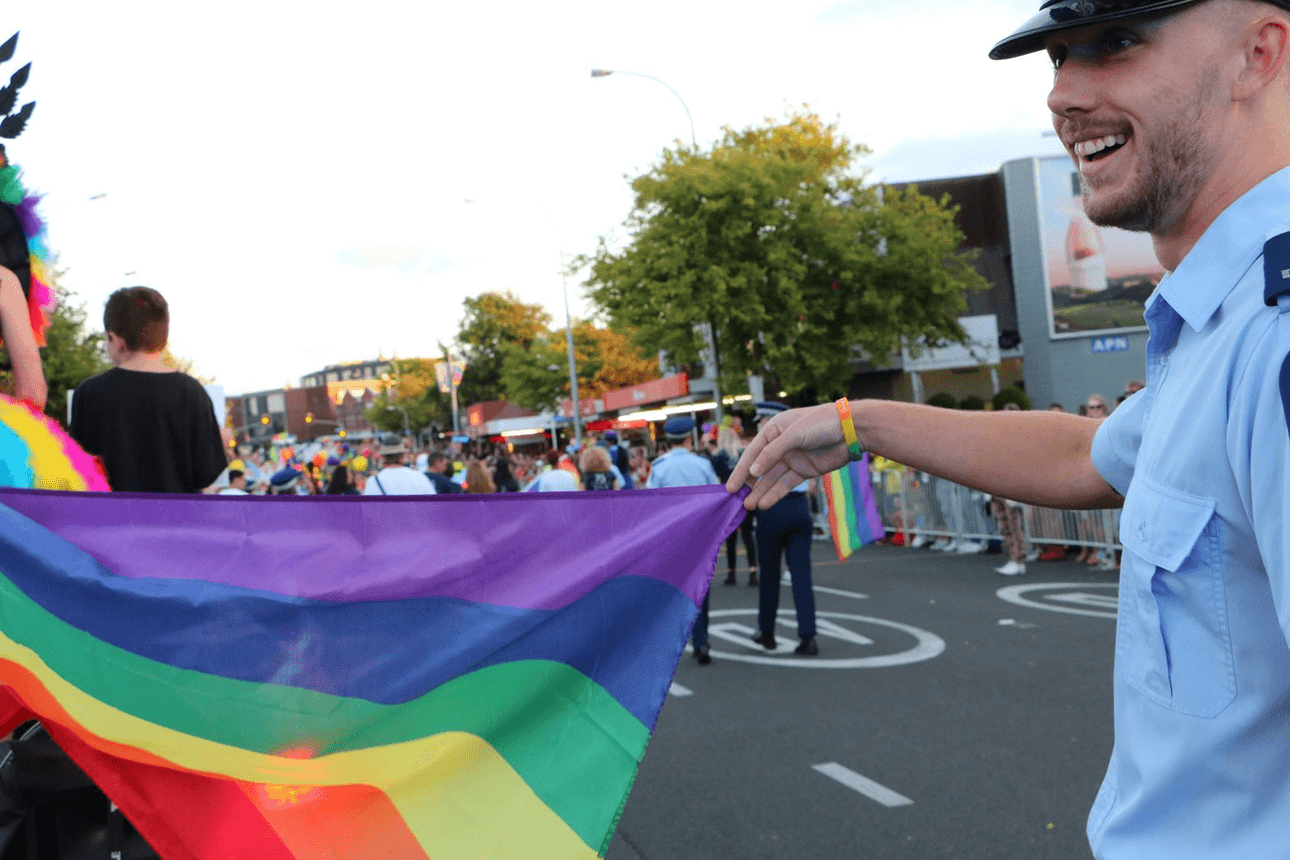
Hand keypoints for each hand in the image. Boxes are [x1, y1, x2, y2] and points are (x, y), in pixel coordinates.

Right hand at [725, 402, 852, 508]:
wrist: (851, 430)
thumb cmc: (821, 423)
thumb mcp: (793, 434)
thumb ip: (772, 453)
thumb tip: (753, 472)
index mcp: (774, 430)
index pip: (753, 453)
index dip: (741, 470)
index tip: (731, 487)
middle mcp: (780, 445)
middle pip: (760, 468)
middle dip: (749, 484)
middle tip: (737, 500)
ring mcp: (792, 459)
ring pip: (772, 479)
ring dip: (760, 492)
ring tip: (749, 506)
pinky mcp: (804, 471)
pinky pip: (786, 484)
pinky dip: (776, 494)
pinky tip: (765, 504)